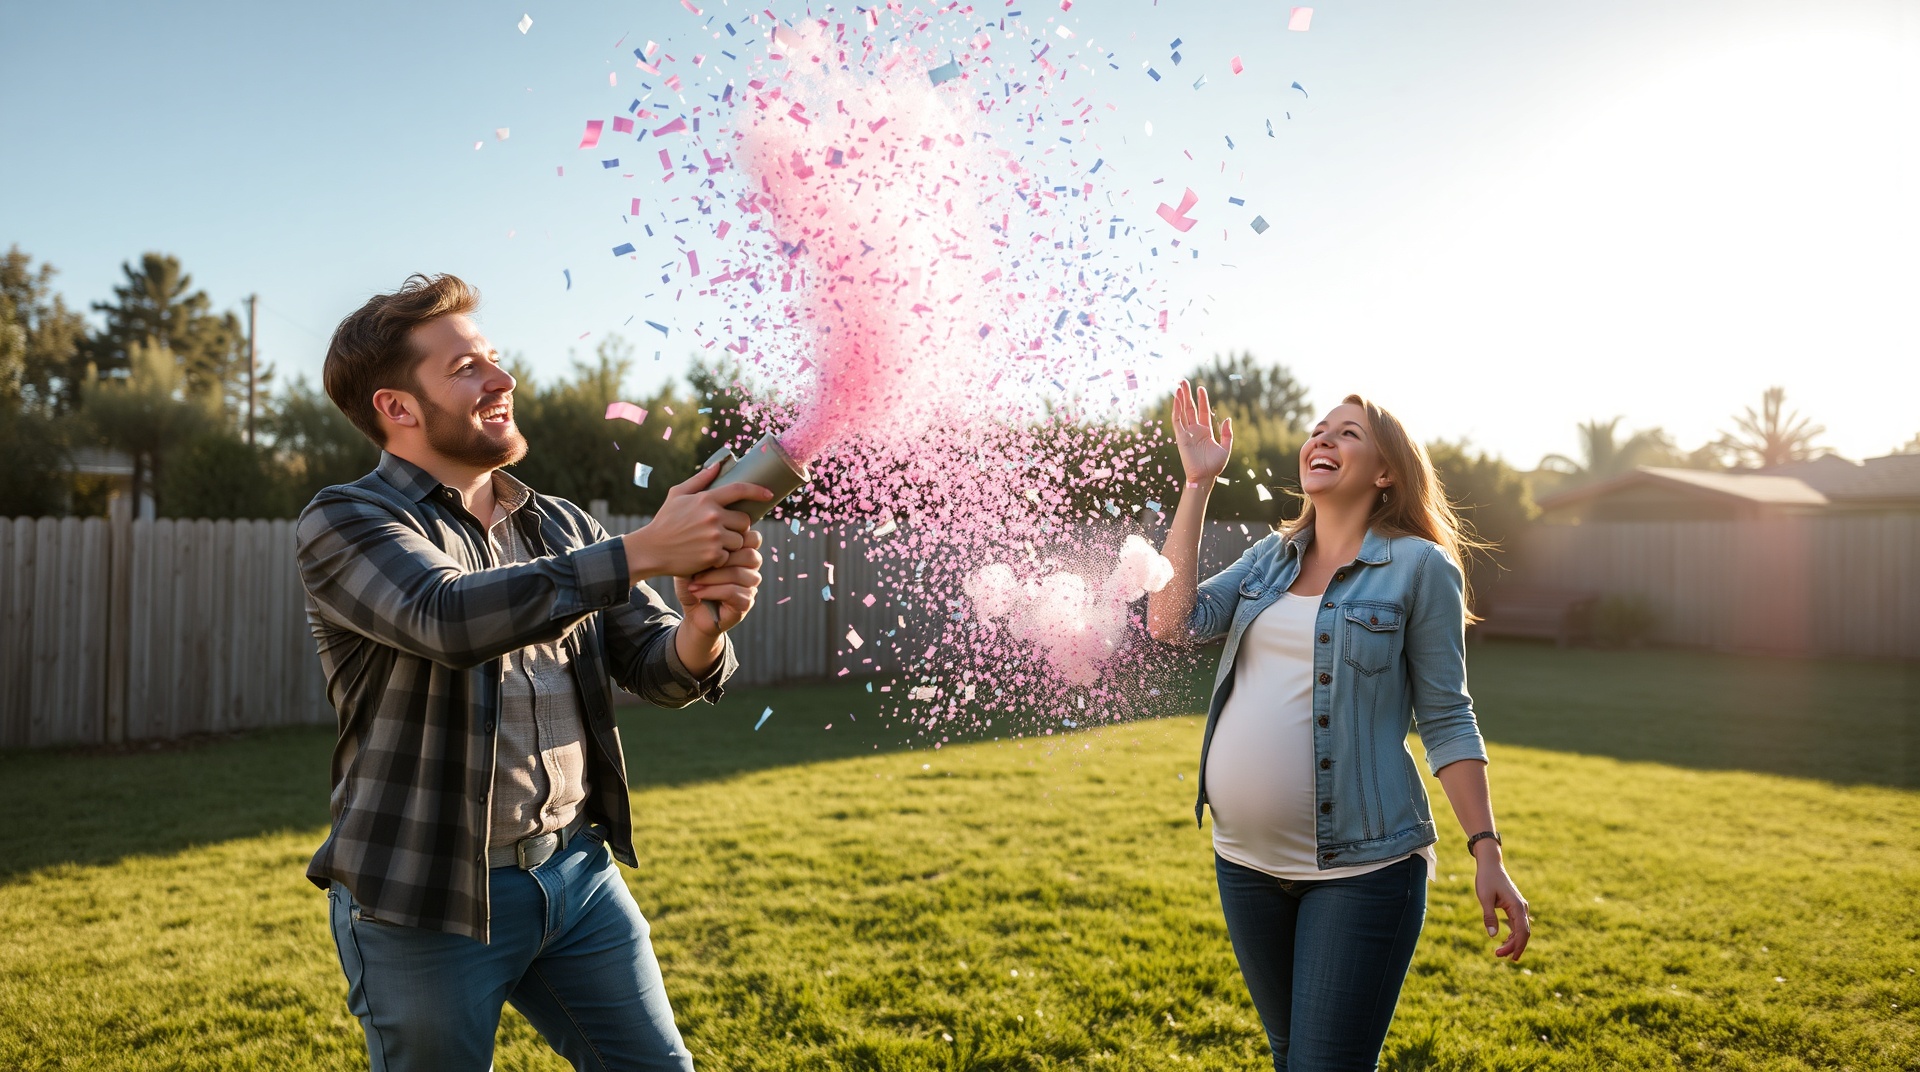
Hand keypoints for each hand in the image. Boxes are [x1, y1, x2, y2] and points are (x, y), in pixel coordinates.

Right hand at [624, 463, 772, 580]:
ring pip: (740, 540)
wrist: (651, 550)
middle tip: (723, 531)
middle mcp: (712, 516)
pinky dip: (720, 558)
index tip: (769, 494)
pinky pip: (729, 556)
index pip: (739, 490)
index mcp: (705, 499)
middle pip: (744, 520)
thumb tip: (718, 464)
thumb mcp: (677, 495)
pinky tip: (705, 555)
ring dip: (731, 544)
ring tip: (713, 544)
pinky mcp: (713, 555)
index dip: (757, 491)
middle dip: (738, 526)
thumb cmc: (665, 521)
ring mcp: (714, 537)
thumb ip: (699, 480)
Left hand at [674, 529, 763, 634]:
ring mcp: (751, 587)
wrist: (693, 612)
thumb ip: (702, 547)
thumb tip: (704, 536)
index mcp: (743, 554)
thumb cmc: (694, 583)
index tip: (710, 545)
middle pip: (750, 555)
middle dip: (721, 559)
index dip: (737, 539)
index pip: (754, 539)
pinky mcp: (745, 603)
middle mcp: (751, 569)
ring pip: (739, 574)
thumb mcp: (692, 562)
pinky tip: (697, 592)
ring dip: (713, 577)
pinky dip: (712, 591)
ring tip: (694, 582)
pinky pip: (733, 592)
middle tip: (699, 565)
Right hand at [1170, 380, 1232, 484]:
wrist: (1204, 477)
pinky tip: (1176, 400)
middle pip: (1190, 408)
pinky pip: (1177, 421)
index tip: (1200, 388)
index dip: (1202, 399)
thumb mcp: (1225, 448)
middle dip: (1187, 395)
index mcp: (1206, 431)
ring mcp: (1187, 433)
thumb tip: (1227, 419)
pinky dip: (1176, 410)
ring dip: (1180, 400)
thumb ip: (1227, 433)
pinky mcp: (1181, 437)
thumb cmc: (1215, 466)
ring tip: (1179, 387)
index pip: (1203, 411)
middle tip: (1184, 381)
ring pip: (1182, 412)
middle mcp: (1195, 430)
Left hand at [1475, 848, 1530, 961]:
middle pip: (1523, 934)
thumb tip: (1492, 936)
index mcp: (1518, 907)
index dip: (1514, 946)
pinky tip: (1504, 942)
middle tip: (1498, 956)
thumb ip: (1489, 916)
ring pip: (1521, 930)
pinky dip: (1513, 935)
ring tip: (1500, 952)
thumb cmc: (1486, 879)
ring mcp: (1520, 908)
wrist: (1490, 865)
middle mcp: (1522, 908)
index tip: (1503, 955)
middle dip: (1514, 947)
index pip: (1521, 933)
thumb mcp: (1484, 898)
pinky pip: (1517, 925)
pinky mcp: (1515, 907)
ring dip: (1513, 942)